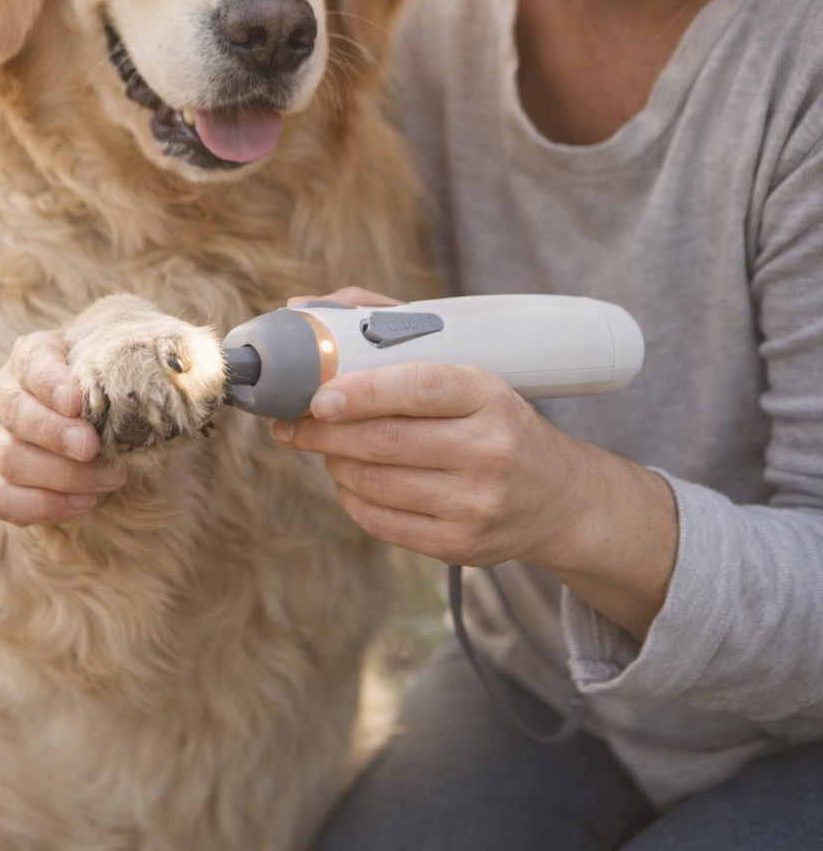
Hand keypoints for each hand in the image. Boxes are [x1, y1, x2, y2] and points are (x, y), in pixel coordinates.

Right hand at [0, 330, 126, 525]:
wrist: (101, 426)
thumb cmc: (109, 392)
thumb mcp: (117, 373)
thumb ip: (119, 375)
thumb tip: (137, 392)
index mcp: (32, 355)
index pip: (32, 362)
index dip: (51, 383)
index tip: (78, 402)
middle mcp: (4, 393)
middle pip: (16, 412)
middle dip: (55, 433)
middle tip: (92, 447)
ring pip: (10, 458)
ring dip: (62, 474)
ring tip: (109, 479)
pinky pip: (2, 499)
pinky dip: (43, 505)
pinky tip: (85, 502)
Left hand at [271, 355, 585, 569]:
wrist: (560, 499)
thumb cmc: (497, 423)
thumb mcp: (475, 376)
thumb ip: (399, 338)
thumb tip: (307, 307)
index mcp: (490, 395)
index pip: (420, 387)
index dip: (362, 392)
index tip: (318, 396)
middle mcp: (488, 450)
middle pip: (385, 441)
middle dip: (325, 431)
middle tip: (293, 422)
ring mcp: (476, 503)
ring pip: (376, 483)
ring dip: (335, 462)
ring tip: (326, 446)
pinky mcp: (461, 545)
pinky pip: (383, 523)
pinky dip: (352, 498)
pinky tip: (349, 479)